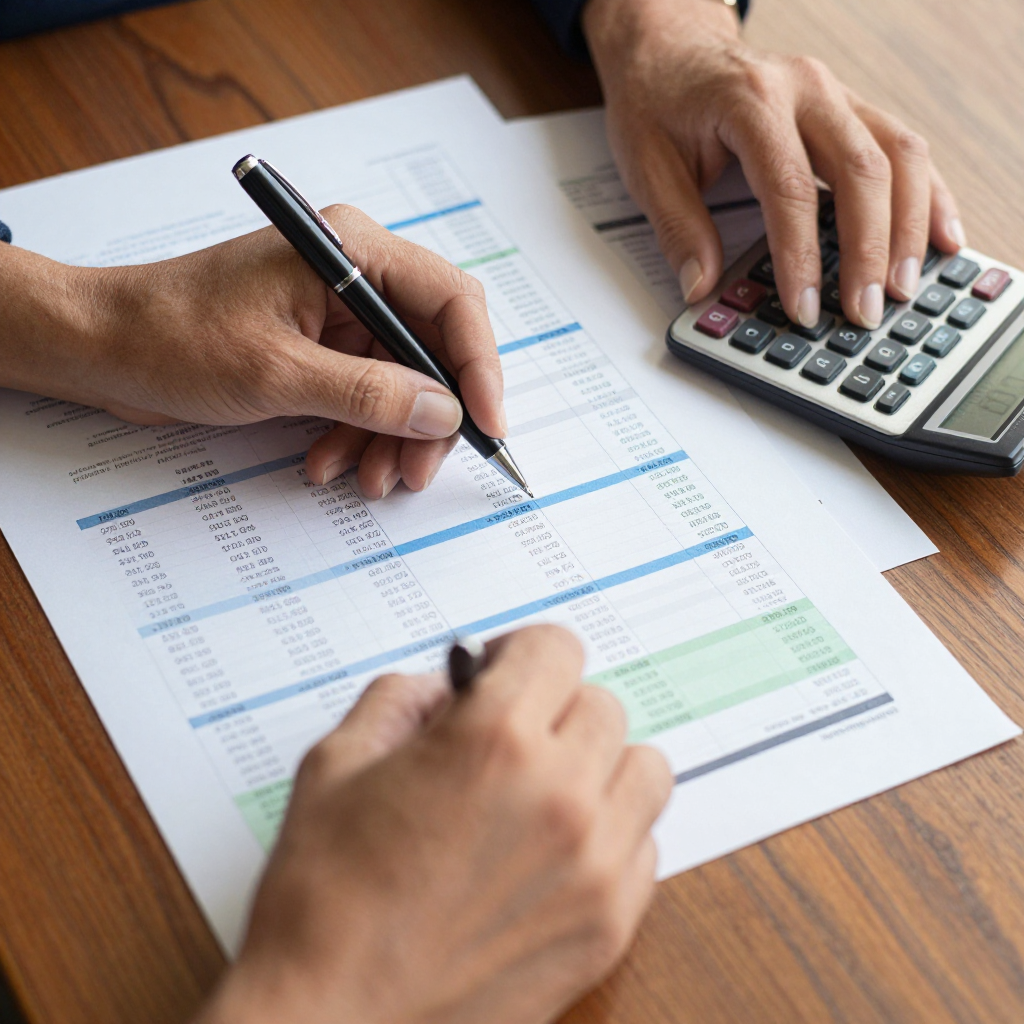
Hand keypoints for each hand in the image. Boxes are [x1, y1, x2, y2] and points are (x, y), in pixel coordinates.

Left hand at [0, 206, 503, 497]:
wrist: (104, 348)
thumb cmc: (173, 337)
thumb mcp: (278, 373)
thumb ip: (370, 393)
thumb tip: (445, 414)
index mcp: (351, 251)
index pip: (452, 303)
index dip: (480, 368)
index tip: (488, 426)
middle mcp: (354, 275)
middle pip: (432, 349)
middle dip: (429, 417)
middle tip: (416, 471)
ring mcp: (338, 313)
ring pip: (402, 382)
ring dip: (391, 436)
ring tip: (367, 478)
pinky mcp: (320, 347)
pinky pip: (365, 395)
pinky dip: (358, 433)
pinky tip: (330, 462)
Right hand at [194, 625, 671, 1023]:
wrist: (331, 1021)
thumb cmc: (324, 900)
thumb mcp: (337, 763)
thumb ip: (401, 699)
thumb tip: (447, 687)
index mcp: (493, 741)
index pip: (556, 648)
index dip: (520, 652)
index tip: (500, 672)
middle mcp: (559, 795)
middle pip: (603, 705)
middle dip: (554, 708)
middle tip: (512, 738)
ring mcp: (594, 864)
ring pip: (643, 769)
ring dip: (598, 765)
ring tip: (546, 790)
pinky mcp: (608, 926)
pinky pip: (644, 845)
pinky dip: (610, 833)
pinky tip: (554, 852)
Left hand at [582, 0, 964, 328]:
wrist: (671, 47)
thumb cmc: (658, 99)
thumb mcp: (646, 166)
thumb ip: (677, 227)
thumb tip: (701, 287)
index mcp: (752, 101)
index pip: (790, 189)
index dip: (802, 256)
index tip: (805, 307)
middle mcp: (806, 89)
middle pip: (863, 171)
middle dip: (870, 250)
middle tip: (865, 310)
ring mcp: (837, 94)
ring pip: (900, 155)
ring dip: (911, 226)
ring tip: (904, 286)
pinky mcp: (850, 109)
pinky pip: (904, 149)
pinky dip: (929, 195)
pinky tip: (942, 237)